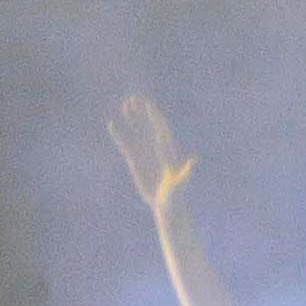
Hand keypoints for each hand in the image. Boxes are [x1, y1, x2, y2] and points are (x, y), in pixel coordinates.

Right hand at [107, 94, 194, 208]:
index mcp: (169, 153)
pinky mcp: (136, 162)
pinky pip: (127, 144)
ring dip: (133, 118)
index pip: (162, 131)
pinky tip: (112, 124)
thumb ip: (185, 173)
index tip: (149, 105)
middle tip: (135, 97)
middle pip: (150, 127)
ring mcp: (146, 155)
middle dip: (143, 112)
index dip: (156, 118)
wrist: (167, 207)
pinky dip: (120, 134)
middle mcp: (157, 150)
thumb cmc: (176, 198)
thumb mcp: (180, 185)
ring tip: (126, 104)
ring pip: (138, 132)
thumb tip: (192, 161)